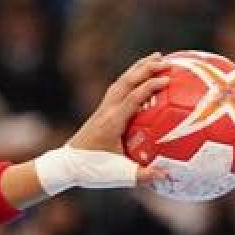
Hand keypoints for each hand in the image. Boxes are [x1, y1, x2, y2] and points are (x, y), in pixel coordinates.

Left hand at [68, 53, 170, 185]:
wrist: (65, 166)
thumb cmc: (91, 170)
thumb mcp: (118, 174)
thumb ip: (141, 175)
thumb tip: (166, 176)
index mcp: (112, 123)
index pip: (132, 97)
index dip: (150, 86)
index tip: (168, 79)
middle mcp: (106, 111)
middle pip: (127, 81)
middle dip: (147, 68)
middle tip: (169, 60)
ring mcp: (102, 109)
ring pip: (121, 81)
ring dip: (139, 68)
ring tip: (157, 57)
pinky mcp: (101, 111)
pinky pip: (118, 89)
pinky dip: (131, 78)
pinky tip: (142, 78)